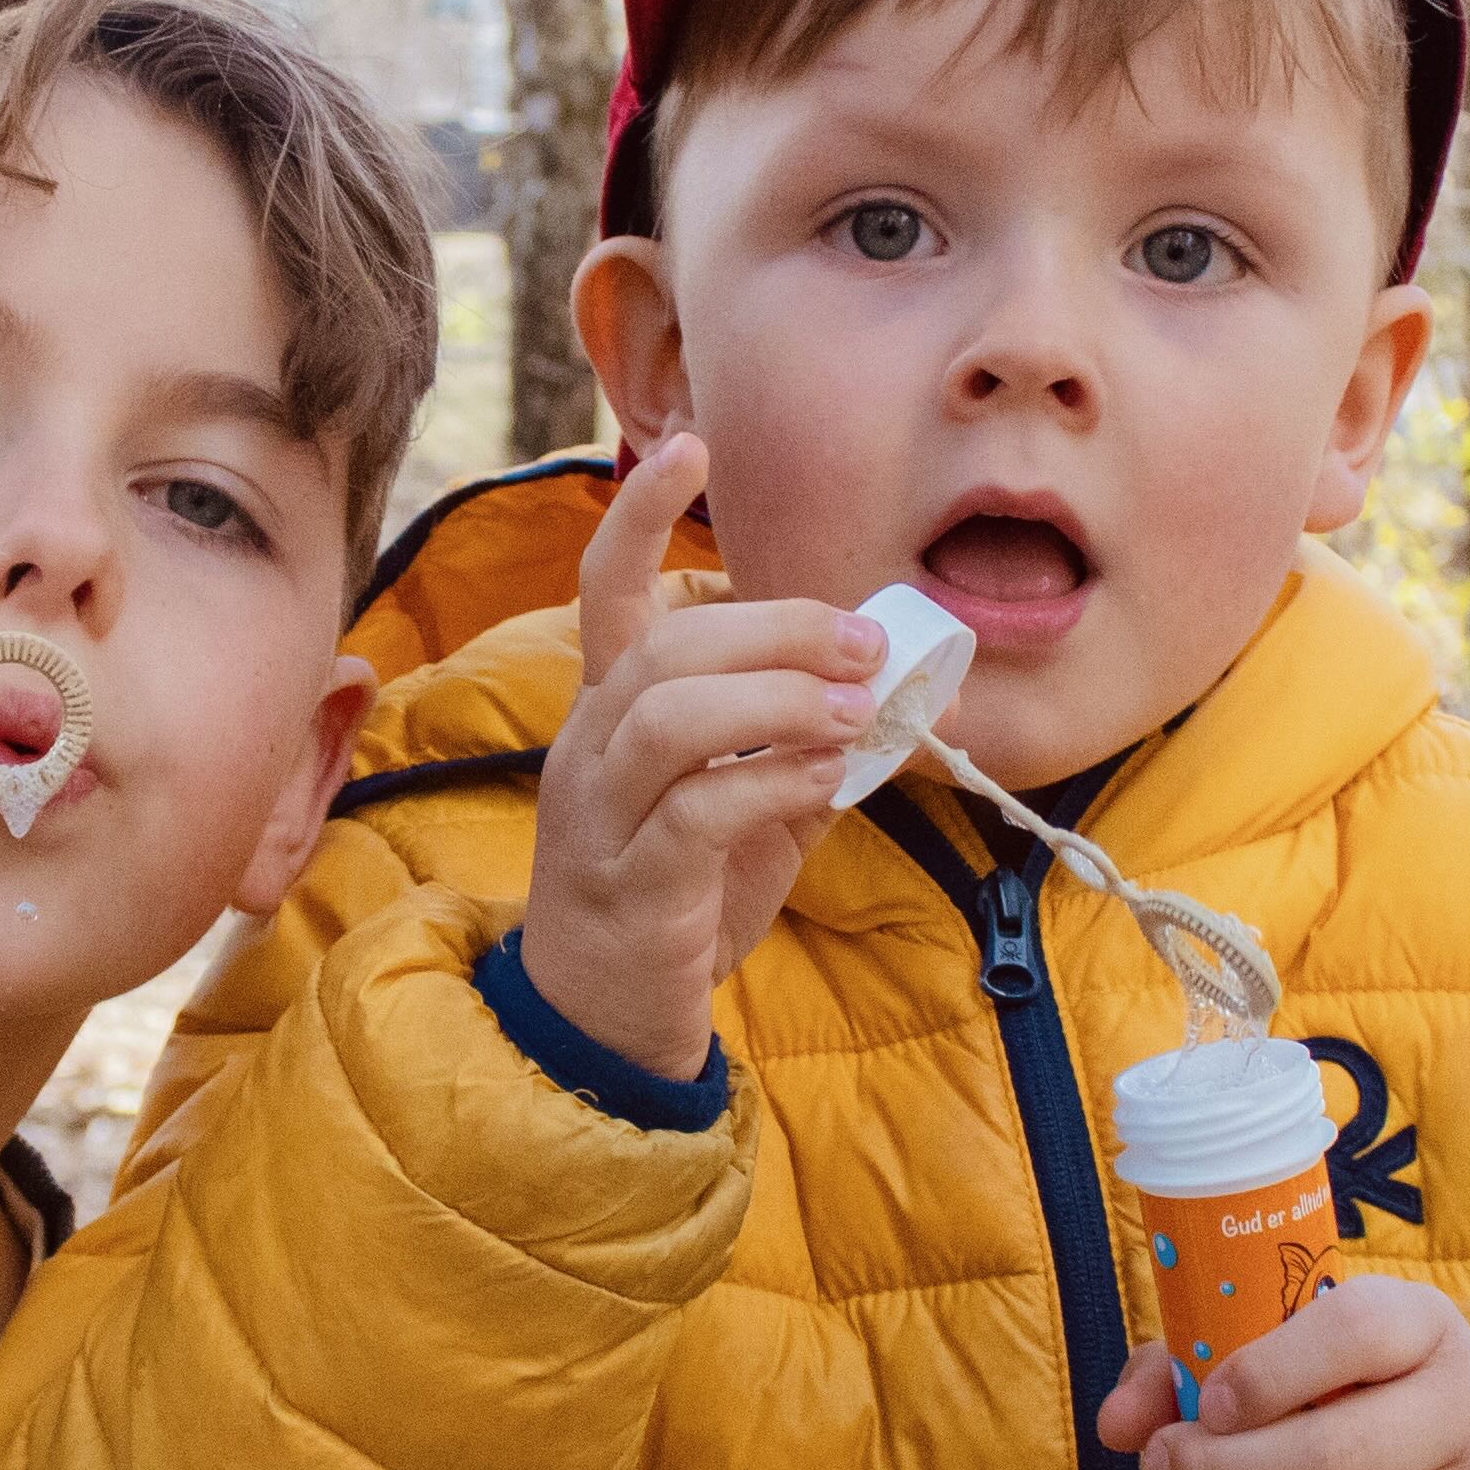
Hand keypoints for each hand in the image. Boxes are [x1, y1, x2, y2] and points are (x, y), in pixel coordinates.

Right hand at [512, 434, 883, 1084]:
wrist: (604, 1023)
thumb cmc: (676, 902)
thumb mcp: (740, 810)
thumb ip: (792, 749)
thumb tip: (880, 699)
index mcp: (610, 715)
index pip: (605, 588)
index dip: (640, 515)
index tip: (690, 446)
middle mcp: (589, 749)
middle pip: (664, 642)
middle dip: (776, 626)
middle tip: (868, 646)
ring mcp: (600, 815)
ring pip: (669, 711)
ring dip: (776, 696)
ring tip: (854, 710)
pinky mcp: (631, 882)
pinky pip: (696, 809)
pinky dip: (771, 780)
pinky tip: (825, 780)